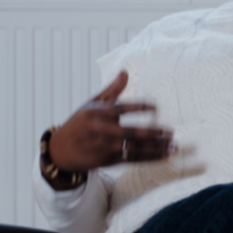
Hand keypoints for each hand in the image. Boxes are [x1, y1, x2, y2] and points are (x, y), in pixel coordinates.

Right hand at [48, 71, 173, 174]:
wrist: (60, 151)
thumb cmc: (78, 124)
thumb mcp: (91, 104)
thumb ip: (112, 90)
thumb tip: (125, 72)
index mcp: (98, 113)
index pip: (121, 108)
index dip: (139, 107)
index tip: (155, 107)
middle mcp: (102, 130)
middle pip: (131, 132)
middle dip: (153, 133)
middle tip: (170, 131)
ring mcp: (105, 147)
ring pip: (134, 147)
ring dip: (155, 148)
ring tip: (172, 145)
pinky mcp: (108, 160)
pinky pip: (133, 158)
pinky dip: (149, 157)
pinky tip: (163, 155)